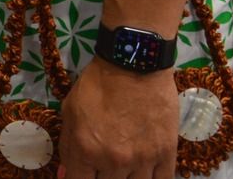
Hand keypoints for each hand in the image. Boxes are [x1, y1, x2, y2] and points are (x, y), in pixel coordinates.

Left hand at [58, 58, 178, 178]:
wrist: (134, 65)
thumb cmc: (97, 85)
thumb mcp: (70, 112)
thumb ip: (68, 148)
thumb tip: (65, 176)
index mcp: (86, 150)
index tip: (84, 172)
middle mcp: (115, 161)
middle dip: (102, 176)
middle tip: (105, 161)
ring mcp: (143, 160)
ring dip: (127, 178)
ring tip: (123, 165)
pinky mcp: (167, 154)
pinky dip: (152, 178)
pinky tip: (145, 171)